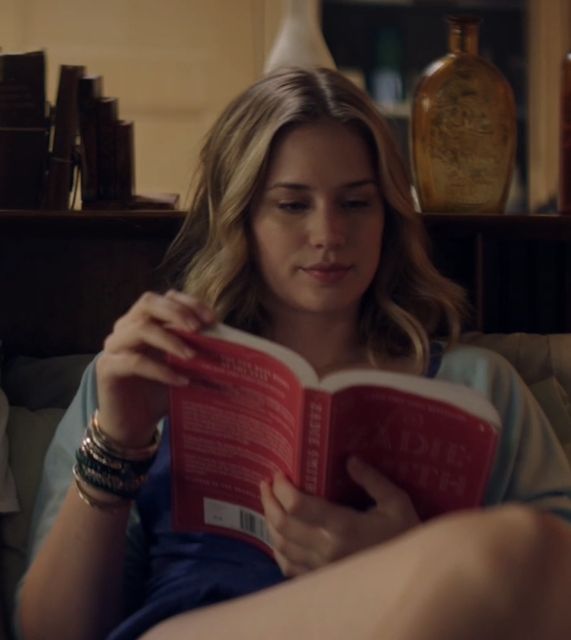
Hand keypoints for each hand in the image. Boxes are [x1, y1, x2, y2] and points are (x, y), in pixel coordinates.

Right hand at [95, 289, 215, 447]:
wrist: (132, 425)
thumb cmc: (160, 393)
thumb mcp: (185, 371)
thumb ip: (202, 358)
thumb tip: (235, 356)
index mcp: (147, 320)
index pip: (167, 297)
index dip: (189, 303)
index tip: (213, 319)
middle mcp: (127, 327)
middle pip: (148, 302)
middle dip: (177, 312)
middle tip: (199, 329)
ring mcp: (114, 346)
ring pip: (141, 328)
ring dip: (170, 339)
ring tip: (192, 356)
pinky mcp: (108, 368)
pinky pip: (134, 362)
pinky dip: (161, 369)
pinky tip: (181, 381)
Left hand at [260, 456, 419, 576]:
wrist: (410, 577)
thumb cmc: (405, 536)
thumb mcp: (397, 503)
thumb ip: (372, 480)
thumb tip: (350, 459)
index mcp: (343, 526)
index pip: (297, 506)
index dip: (282, 488)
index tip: (279, 474)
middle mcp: (327, 549)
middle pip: (282, 524)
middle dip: (269, 500)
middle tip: (266, 483)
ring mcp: (322, 569)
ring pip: (281, 545)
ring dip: (269, 521)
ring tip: (268, 502)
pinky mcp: (321, 581)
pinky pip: (288, 566)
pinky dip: (277, 548)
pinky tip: (277, 535)